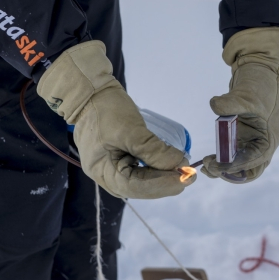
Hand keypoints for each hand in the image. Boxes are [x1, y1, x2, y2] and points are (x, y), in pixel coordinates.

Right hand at [37, 41, 195, 198]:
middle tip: (189, 176)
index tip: (185, 178)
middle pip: (139, 188)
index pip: (136, 187)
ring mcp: (111, 168)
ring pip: (140, 182)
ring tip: (182, 171)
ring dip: (162, 178)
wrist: (89, 91)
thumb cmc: (106, 109)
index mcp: (102, 171)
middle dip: (164, 183)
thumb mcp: (131, 129)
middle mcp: (105, 176)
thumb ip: (154, 150)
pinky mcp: (118, 159)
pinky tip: (168, 166)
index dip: (162, 184)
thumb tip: (179, 164)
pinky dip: (155, 170)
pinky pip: (139, 172)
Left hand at [201, 28, 278, 183]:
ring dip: (226, 167)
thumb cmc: (262, 85)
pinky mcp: (247, 135)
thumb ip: (231, 101)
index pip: (253, 161)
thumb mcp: (247, 93)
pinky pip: (237, 153)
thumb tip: (214, 105)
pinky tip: (212, 154)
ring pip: (243, 164)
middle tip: (208, 167)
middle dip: (229, 172)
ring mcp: (256, 140)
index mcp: (270, 138)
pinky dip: (225, 157)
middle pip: (249, 169)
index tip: (213, 164)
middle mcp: (264, 143)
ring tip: (207, 164)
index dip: (233, 166)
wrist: (265, 72)